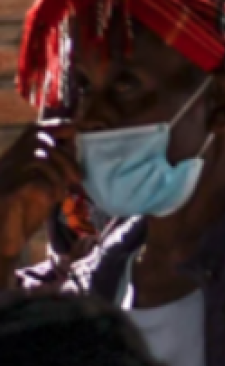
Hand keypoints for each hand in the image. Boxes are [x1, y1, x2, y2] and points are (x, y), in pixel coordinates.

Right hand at [0, 122, 79, 264]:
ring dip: (59, 175)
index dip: (59, 128)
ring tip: (61, 193)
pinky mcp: (8, 190)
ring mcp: (7, 173)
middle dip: (66, 156)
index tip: (76, 132)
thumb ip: (57, 170)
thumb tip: (77, 153)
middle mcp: (10, 160)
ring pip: (39, 157)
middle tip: (77, 179)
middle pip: (40, 139)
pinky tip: (51, 200)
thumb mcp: (45, 187)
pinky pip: (35, 180)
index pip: (37, 130)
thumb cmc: (25, 212)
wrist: (3, 237)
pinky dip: (50, 189)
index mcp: (18, 156)